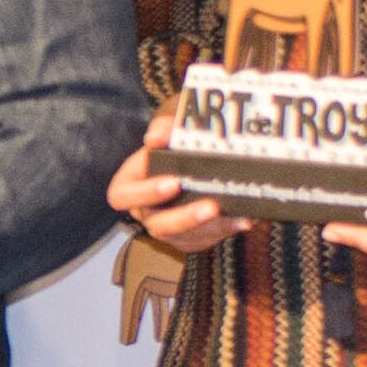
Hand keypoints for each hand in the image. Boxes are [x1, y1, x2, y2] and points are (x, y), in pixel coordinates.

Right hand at [108, 120, 247, 252]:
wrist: (188, 166)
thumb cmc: (172, 148)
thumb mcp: (166, 132)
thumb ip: (162, 129)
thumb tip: (156, 136)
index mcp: (130, 186)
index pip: (122, 195)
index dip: (146, 192)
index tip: (173, 181)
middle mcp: (145, 211)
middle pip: (157, 223)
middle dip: (185, 217)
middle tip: (210, 206)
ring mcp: (167, 227)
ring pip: (184, 235)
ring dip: (210, 226)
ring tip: (230, 214)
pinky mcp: (188, 237)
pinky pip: (205, 238)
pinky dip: (227, 227)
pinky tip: (243, 218)